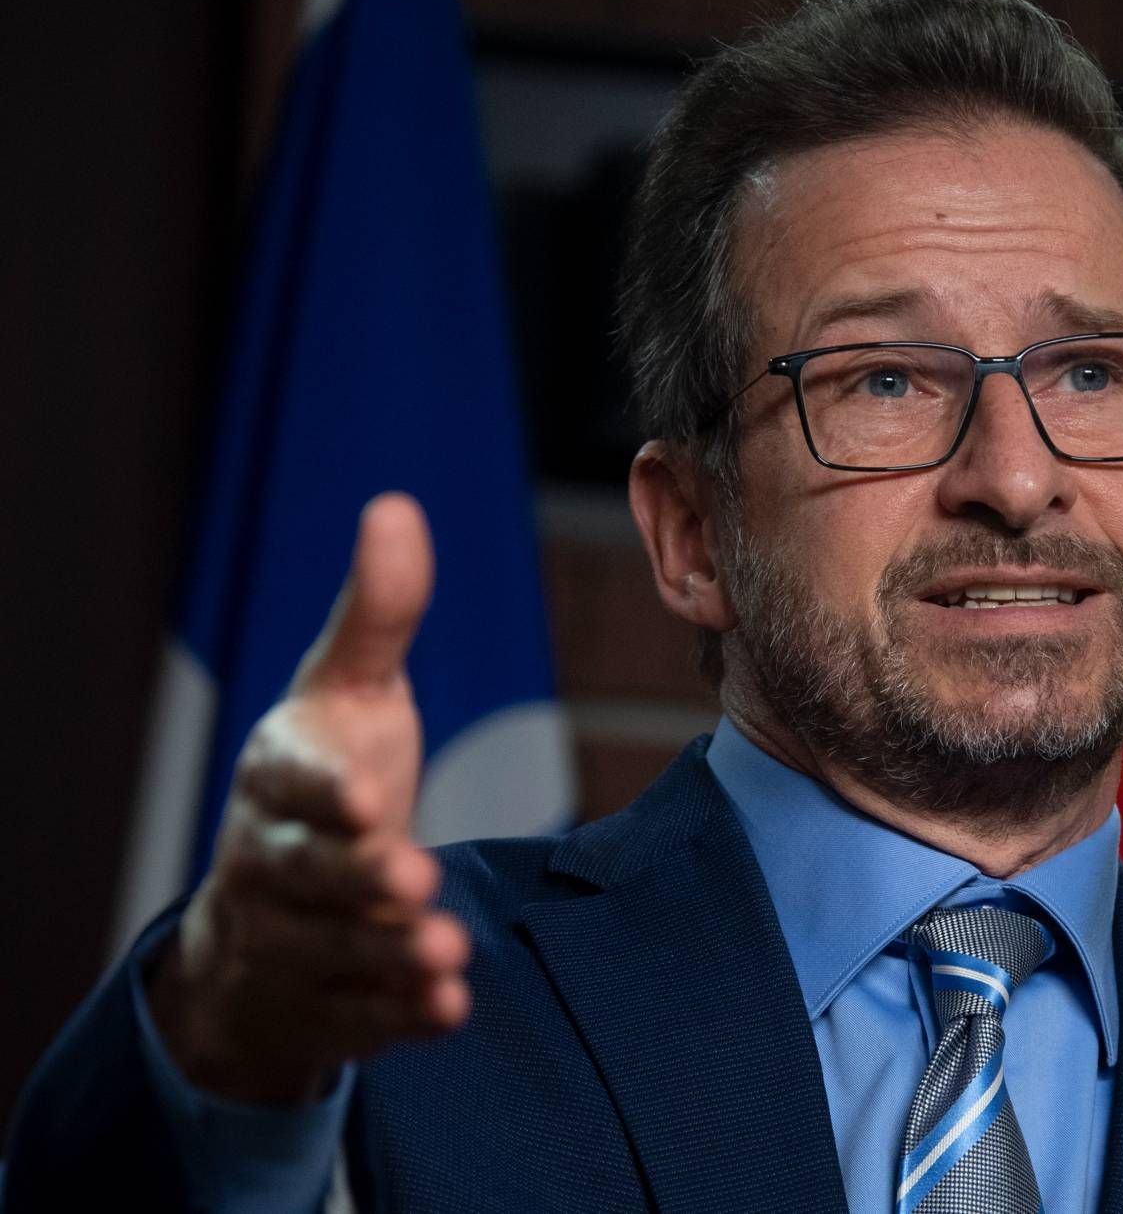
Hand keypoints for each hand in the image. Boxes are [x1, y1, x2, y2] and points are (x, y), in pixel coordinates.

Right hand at [148, 493, 470, 1102]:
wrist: (272, 905)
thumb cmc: (326, 777)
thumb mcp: (348, 692)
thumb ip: (378, 616)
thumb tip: (396, 507)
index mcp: (277, 777)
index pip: (289, 784)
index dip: (323, 794)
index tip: (366, 798)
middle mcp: (274, 861)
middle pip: (306, 877)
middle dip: (356, 880)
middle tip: (413, 879)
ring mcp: (295, 937)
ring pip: (333, 952)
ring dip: (387, 954)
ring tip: (446, 953)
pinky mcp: (328, 999)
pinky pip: (357, 1015)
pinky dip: (399, 1016)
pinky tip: (450, 1011)